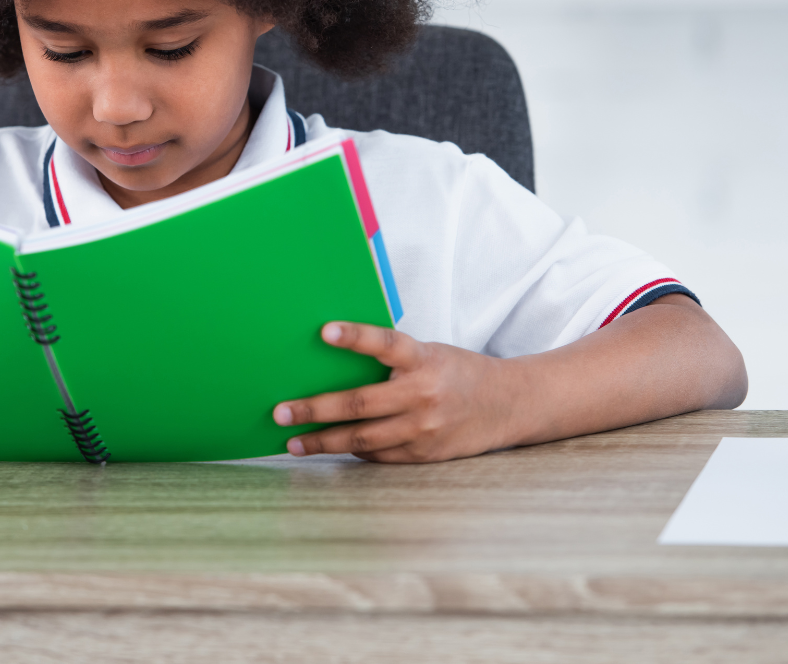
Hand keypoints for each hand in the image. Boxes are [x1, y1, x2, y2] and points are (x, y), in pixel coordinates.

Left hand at [271, 322, 517, 462]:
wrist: (507, 404)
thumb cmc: (458, 372)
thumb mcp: (430, 353)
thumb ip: (393, 360)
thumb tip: (335, 363)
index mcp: (424, 359)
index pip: (385, 343)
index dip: (355, 336)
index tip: (324, 331)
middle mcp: (424, 394)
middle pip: (359, 404)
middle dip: (313, 410)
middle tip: (280, 413)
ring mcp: (424, 429)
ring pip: (362, 440)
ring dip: (323, 441)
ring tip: (293, 442)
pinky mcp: (424, 454)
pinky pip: (378, 456)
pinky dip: (353, 452)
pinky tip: (332, 448)